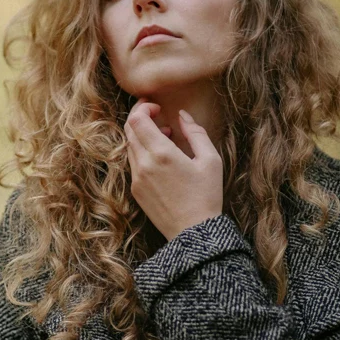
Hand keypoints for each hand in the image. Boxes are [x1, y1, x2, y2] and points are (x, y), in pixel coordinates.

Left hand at [124, 99, 223, 239]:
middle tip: (156, 113)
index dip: (143, 107)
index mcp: (161, 154)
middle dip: (140, 117)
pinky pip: (132, 162)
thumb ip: (196, 133)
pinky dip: (142, 151)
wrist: (194, 233)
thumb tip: (182, 115)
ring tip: (165, 135)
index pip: (137, 120)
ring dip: (142, 135)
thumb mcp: (210, 160)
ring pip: (129, 145)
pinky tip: (160, 156)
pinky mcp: (135, 189)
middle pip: (129, 129)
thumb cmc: (207, 196)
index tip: (156, 106)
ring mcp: (136, 178)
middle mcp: (143, 164)